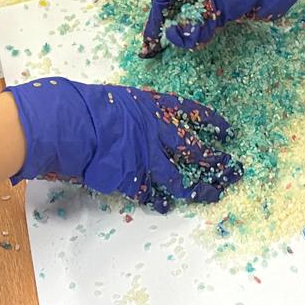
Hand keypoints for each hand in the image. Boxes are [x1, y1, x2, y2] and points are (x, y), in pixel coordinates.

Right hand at [7, 78, 241, 211]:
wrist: (72, 124)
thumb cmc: (88, 106)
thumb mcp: (118, 98)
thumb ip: (135, 112)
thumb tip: (139, 122)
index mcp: (153, 107)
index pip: (190, 112)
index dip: (211, 121)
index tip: (228, 130)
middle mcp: (155, 133)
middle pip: (193, 149)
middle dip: (215, 160)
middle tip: (232, 168)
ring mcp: (145, 157)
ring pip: (178, 178)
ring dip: (197, 188)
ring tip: (211, 195)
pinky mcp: (131, 178)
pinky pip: (148, 193)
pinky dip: (156, 200)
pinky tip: (162, 206)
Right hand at [142, 0, 304, 55]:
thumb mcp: (233, 6)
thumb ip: (205, 23)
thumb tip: (180, 38)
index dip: (156, 17)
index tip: (153, 38)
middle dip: (169, 19)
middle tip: (167, 42)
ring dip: (186, 15)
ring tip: (188, 35)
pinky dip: (200, 8)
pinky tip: (205, 23)